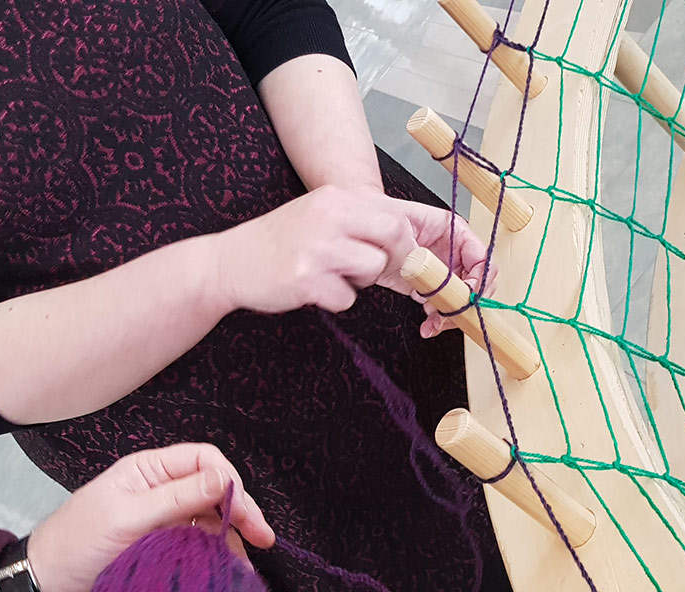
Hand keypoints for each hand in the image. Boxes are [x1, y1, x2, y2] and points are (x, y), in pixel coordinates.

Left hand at [27, 444, 274, 591]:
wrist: (43, 591)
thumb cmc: (75, 545)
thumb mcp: (125, 516)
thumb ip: (176, 497)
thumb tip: (224, 478)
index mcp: (149, 471)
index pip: (204, 461)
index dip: (229, 481)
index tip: (244, 511)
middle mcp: (162, 492)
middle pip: (216, 491)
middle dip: (242, 510)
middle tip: (262, 537)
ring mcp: (167, 523)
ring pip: (214, 521)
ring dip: (233, 538)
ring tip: (245, 563)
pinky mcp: (168, 552)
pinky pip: (202, 548)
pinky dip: (219, 558)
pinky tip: (230, 571)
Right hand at [212, 185, 491, 334]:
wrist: (227, 263)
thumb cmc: (284, 248)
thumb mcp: (329, 226)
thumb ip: (374, 238)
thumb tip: (425, 265)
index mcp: (343, 198)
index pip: (408, 217)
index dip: (439, 247)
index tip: (457, 273)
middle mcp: (333, 212)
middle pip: (398, 239)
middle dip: (396, 265)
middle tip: (371, 273)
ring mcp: (319, 244)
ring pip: (374, 270)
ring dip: (358, 281)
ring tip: (327, 273)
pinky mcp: (305, 275)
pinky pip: (346, 297)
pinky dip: (335, 299)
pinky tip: (309, 287)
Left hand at [375, 199, 494, 338]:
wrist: (360, 238)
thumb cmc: (379, 223)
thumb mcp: (399, 235)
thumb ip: (421, 256)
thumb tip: (436, 279)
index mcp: (453, 230)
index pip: (482, 256)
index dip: (480, 278)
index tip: (468, 294)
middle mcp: (453, 252)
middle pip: (477, 281)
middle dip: (466, 301)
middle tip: (453, 312)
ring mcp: (443, 271)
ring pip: (462, 298)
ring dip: (452, 314)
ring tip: (435, 321)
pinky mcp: (431, 287)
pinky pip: (445, 306)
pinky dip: (439, 319)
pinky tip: (428, 324)